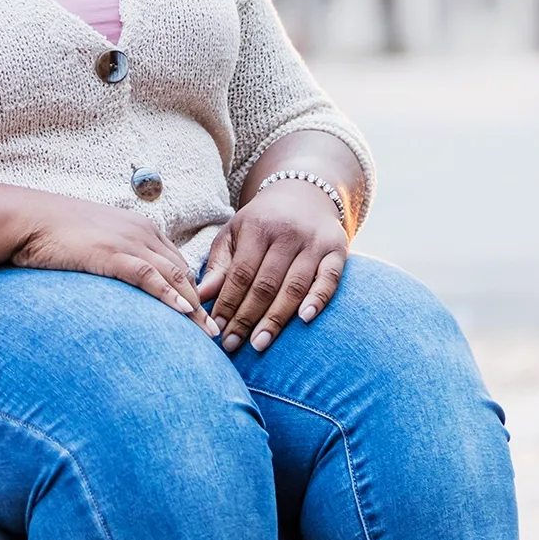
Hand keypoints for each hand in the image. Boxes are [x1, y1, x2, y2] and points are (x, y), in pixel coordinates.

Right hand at [12, 195, 216, 335]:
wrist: (27, 218)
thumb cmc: (54, 233)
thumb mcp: (93, 243)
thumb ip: (113, 258)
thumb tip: (118, 281)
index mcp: (139, 229)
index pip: (176, 262)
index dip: (193, 289)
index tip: (204, 314)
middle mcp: (141, 233)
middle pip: (183, 271)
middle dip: (202, 301)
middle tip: (216, 330)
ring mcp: (128, 242)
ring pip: (173, 275)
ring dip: (194, 306)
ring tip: (209, 332)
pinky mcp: (111, 254)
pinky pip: (149, 276)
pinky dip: (169, 294)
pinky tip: (184, 312)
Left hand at [198, 180, 347, 354]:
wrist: (304, 194)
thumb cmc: (262, 222)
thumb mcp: (235, 234)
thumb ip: (219, 265)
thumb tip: (200, 296)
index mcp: (258, 227)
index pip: (241, 273)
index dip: (228, 303)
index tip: (217, 329)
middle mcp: (288, 232)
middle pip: (266, 284)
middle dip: (247, 318)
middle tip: (234, 345)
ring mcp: (314, 241)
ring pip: (294, 286)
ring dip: (276, 319)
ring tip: (259, 344)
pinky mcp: (338, 249)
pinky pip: (329, 278)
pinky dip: (318, 299)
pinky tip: (304, 319)